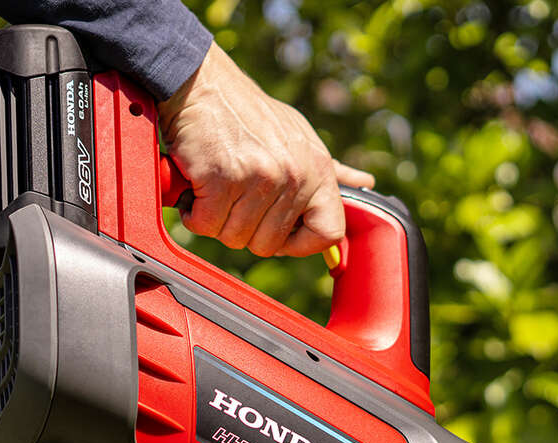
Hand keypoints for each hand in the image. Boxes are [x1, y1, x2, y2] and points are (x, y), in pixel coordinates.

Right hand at [156, 43, 373, 257]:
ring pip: (234, 237)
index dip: (301, 244)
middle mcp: (294, 175)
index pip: (329, 232)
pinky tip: (197, 187)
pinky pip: (205, 224)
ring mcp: (259, 178)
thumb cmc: (247, 113)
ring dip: (216, 219)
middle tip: (233, 198)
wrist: (202, 84)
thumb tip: (363, 181)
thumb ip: (329, 167)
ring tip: (215, 186)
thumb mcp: (299, 135)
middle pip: (268, 244)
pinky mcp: (222, 179)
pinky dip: (193, 212)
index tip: (279, 234)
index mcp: (318, 169)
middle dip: (244, 229)